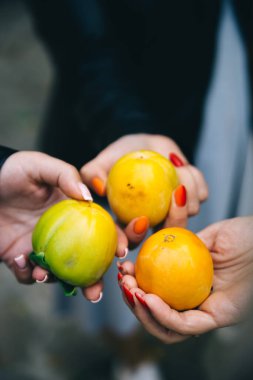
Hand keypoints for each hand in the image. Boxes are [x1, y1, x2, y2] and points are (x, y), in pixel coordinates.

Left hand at [0, 151, 104, 301]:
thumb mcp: (39, 165)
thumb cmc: (11, 173)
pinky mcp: (20, 258)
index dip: (116, 240)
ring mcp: (42, 247)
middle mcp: (61, 233)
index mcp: (72, 212)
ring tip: (44, 273)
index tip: (122, 251)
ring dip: (56, 280)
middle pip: (86, 260)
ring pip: (58, 274)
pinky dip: (27, 274)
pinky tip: (21, 260)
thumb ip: (65, 175)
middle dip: (94, 281)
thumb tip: (89, 197)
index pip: (101, 228)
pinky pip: (28, 275)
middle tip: (95, 292)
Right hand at [80, 134, 207, 246]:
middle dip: (175, 217)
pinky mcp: (191, 201)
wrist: (147, 145)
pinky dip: (195, 178)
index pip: (128, 237)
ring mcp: (175, 213)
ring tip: (174, 165)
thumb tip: (98, 188)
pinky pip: (201, 195)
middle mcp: (155, 222)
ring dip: (186, 184)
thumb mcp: (104, 160)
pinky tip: (182, 166)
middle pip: (167, 234)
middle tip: (175, 191)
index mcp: (130, 221)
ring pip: (189, 212)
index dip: (130, 239)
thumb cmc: (122, 155)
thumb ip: (93, 172)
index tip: (139, 223)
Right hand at [118, 217, 252, 342]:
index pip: (157, 292)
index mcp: (191, 283)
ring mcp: (207, 311)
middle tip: (123, 283)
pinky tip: (148, 298)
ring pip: (167, 327)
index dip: (136, 285)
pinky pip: (186, 325)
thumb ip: (181, 237)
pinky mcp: (219, 318)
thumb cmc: (245, 236)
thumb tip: (154, 236)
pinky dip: (162, 315)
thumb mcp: (207, 234)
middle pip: (158, 314)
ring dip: (142, 313)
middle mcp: (196, 300)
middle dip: (133, 302)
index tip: (123, 271)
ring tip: (131, 292)